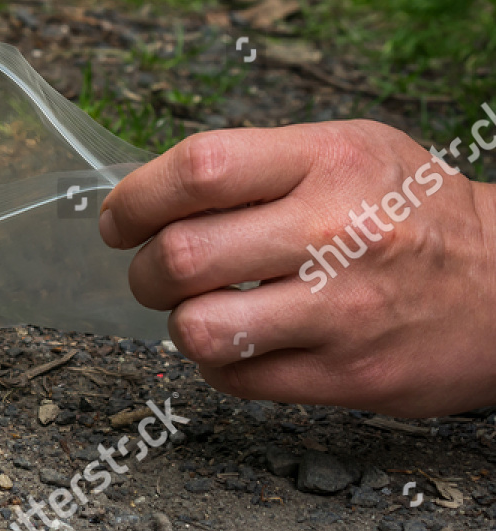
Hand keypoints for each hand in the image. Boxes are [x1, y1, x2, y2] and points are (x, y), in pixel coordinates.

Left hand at [98, 121, 495, 416]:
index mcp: (329, 160)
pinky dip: (222, 364)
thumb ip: (256, 164)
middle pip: (181, 255)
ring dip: (180, 322)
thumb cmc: (410, 213)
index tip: (120, 219)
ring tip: (203, 308)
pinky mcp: (348, 376)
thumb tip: (152, 193)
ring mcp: (342, 310)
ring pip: (198, 328)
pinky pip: (235, 379)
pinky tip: (246, 342)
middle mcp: (336, 232)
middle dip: (144, 270)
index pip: (199, 169)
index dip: (136, 198)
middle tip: (155, 272)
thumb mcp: (348, 151)